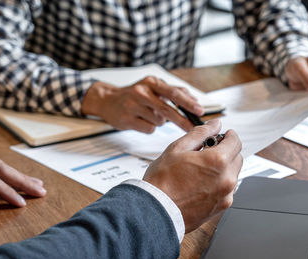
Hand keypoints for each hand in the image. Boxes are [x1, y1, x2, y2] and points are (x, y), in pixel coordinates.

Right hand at [81, 76, 204, 132]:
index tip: (200, 110)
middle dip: (182, 120)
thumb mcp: (154, 87)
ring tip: (148, 114)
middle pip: (167, 109)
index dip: (188, 103)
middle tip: (192, 127)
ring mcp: (132, 105)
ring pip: (159, 121)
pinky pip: (149, 129)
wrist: (107, 100)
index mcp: (151, 82)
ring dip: (160, 122)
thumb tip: (194, 100)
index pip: (174, 93)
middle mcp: (141, 92)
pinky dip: (150, 127)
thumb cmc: (135, 95)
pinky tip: (141, 120)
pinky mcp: (127, 119)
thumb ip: (174, 92)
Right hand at [143, 119, 242, 232]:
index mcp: (218, 161)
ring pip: (233, 175)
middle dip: (227, 152)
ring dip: (224, 169)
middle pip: (237, 158)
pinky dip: (219, 184)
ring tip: (201, 170)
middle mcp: (226, 179)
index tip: (224, 135)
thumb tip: (214, 125)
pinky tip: (201, 184)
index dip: (229, 136)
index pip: (236, 142)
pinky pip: (227, 190)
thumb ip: (200, 134)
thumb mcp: (178, 148)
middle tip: (209, 151)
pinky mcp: (221, 208)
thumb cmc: (162, 182)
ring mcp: (225, 195)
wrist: (156, 212)